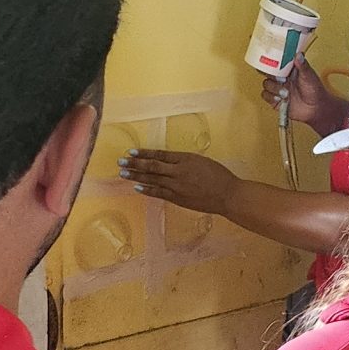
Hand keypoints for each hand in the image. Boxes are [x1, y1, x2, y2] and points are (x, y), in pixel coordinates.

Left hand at [118, 150, 243, 216]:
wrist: (228, 195)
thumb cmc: (218, 175)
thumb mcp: (201, 161)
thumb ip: (184, 161)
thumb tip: (166, 161)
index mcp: (185, 159)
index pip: (160, 155)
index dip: (144, 153)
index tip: (131, 151)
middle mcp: (179, 171)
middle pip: (152, 166)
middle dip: (135, 164)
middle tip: (121, 162)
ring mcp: (177, 186)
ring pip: (153, 180)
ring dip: (136, 176)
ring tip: (123, 173)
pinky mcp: (178, 198)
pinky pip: (159, 193)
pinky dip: (147, 190)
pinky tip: (137, 188)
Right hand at [260, 60, 348, 133]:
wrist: (315, 109)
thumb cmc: (315, 91)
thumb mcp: (309, 76)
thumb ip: (303, 66)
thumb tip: (299, 55)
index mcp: (289, 69)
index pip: (276, 62)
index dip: (272, 61)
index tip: (274, 64)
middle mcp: (282, 78)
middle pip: (268, 72)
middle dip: (272, 76)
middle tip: (282, 80)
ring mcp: (278, 88)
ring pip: (266, 84)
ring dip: (275, 88)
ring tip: (286, 93)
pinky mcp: (275, 99)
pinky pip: (265, 95)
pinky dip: (271, 97)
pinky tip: (281, 99)